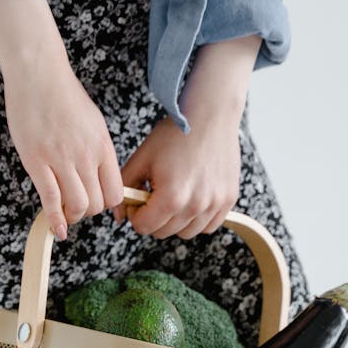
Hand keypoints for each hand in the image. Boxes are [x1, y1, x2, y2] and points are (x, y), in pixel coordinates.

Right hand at [0, 0, 122, 239]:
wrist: (38, 74)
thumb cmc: (63, 95)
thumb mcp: (93, 122)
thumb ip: (98, 150)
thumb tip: (99, 174)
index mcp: (102, 146)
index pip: (116, 191)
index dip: (109, 205)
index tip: (99, 204)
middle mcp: (86, 156)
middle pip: (98, 203)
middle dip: (90, 212)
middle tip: (79, 208)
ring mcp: (61, 160)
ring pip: (78, 206)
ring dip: (73, 216)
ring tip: (67, 213)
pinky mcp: (37, 162)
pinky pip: (51, 200)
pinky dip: (55, 220)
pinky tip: (56, 229)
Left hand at [112, 36, 262, 238]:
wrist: (210, 115)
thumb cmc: (175, 133)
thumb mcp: (142, 158)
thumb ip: (125, 187)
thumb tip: (119, 215)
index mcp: (171, 197)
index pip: (143, 227)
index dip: (135, 213)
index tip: (139, 198)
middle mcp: (195, 206)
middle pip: (163, 232)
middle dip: (153, 217)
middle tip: (155, 193)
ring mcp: (215, 204)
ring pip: (185, 233)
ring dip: (175, 220)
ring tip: (174, 194)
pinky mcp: (228, 200)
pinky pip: (207, 226)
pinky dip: (197, 218)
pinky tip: (191, 198)